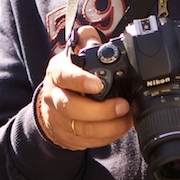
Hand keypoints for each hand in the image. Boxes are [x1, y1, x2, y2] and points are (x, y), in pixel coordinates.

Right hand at [36, 26, 132, 150]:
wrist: (51, 105)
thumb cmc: (68, 77)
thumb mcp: (73, 54)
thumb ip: (86, 41)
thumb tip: (96, 38)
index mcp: (57, 73)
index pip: (64, 76)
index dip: (80, 81)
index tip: (99, 85)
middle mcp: (54, 97)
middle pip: (72, 108)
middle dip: (101, 110)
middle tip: (124, 105)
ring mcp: (59, 120)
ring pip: (82, 129)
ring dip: (109, 126)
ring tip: (128, 118)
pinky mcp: (68, 138)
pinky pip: (89, 142)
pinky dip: (108, 137)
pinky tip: (121, 127)